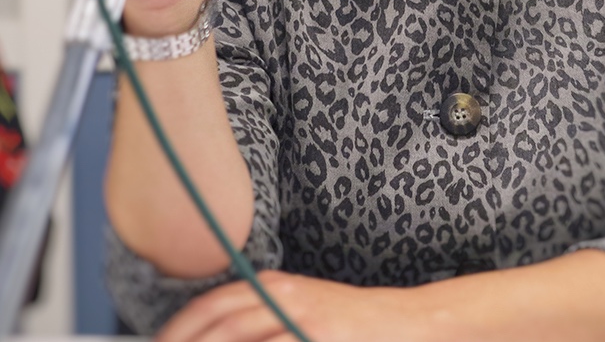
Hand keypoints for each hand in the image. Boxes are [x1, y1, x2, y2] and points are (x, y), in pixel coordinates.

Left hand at [155, 271, 432, 341]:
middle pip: (224, 324)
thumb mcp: (299, 307)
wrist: (402, 321)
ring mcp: (305, 320)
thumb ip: (261, 318)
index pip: (216, 303)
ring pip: (244, 336)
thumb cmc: (347, 321)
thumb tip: (215, 333)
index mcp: (276, 287)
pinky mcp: (320, 338)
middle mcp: (286, 298)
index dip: (182, 326)